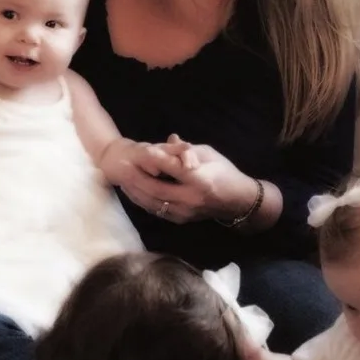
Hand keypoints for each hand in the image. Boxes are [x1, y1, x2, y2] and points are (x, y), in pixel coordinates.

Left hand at [113, 136, 256, 224]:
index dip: (156, 159)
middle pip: (157, 188)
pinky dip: (142, 201)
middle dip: (136, 177)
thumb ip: (187, 149)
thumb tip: (169, 140)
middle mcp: (191, 198)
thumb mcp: (210, 154)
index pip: (173, 168)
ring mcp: (185, 212)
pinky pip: (156, 210)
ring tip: (121, 178)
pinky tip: (132, 192)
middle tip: (121, 166)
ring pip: (153, 202)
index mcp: (200, 179)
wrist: (239, 202)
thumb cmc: (226, 172)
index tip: (141, 150)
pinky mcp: (181, 220)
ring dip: (135, 190)